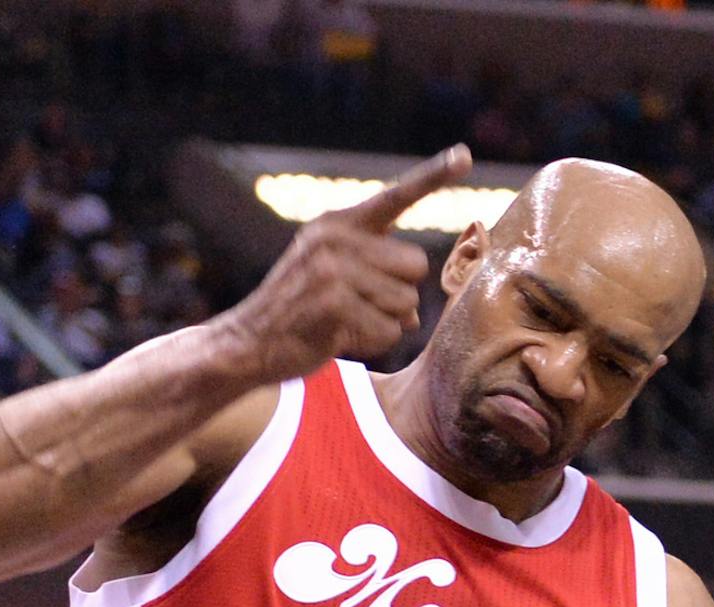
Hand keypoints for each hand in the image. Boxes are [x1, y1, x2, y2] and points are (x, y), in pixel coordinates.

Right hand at [223, 144, 471, 382]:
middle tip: (360, 303)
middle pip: (416, 265)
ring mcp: (333, 272)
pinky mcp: (334, 307)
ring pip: (406, 303)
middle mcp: (336, 239)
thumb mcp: (331, 274)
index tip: (464, 156)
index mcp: (338, 223)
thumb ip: (376, 275)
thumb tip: (414, 313)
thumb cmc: (300, 310)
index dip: (433, 176)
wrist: (249, 342)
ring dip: (386, 322)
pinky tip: (341, 337)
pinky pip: (389, 331)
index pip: (395, 196)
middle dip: (400, 292)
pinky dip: (374, 343)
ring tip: (345, 321)